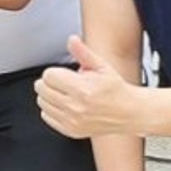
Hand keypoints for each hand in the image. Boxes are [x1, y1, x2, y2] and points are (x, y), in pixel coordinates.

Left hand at [34, 33, 153, 139]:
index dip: (55, 71)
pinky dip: (51, 109)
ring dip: (48, 95)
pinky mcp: (71, 131)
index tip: (64, 74)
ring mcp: (73, 121)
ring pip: (42, 102)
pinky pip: (46, 116)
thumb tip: (71, 40)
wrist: (128, 112)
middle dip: (50, 82)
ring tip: (64, 93)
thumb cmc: (115, 89)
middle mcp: (76, 107)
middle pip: (42, 89)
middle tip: (62, 81)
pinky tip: (64, 104)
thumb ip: (83, 52)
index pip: (48, 76)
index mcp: (83, 89)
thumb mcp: (102, 66)